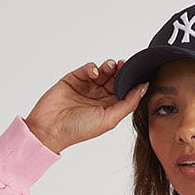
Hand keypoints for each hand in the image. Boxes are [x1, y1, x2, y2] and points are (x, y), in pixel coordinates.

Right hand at [24, 58, 147, 153]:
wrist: (50, 127)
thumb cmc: (79, 129)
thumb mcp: (109, 119)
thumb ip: (128, 104)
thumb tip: (144, 87)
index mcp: (110, 108)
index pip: (125, 91)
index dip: (132, 82)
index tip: (139, 73)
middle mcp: (100, 97)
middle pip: (116, 79)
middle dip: (121, 71)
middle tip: (125, 65)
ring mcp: (87, 87)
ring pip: (103, 71)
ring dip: (109, 67)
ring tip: (111, 67)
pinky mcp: (75, 78)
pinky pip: (88, 68)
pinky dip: (93, 68)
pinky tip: (94, 73)